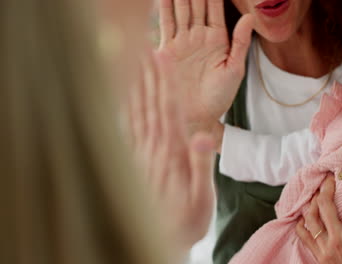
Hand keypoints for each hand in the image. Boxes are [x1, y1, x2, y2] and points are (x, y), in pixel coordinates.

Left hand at [128, 51, 215, 250]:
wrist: (158, 240)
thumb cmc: (185, 221)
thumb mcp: (202, 199)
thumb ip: (201, 168)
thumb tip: (202, 138)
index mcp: (172, 155)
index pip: (168, 111)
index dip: (165, 83)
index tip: (162, 59)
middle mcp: (153, 150)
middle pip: (150, 106)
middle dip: (149, 76)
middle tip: (146, 49)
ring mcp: (140, 155)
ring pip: (136, 114)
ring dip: (135, 87)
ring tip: (132, 64)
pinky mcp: (133, 161)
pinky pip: (126, 128)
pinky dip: (124, 108)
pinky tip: (121, 97)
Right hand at [155, 0, 254, 133]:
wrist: (198, 118)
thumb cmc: (219, 98)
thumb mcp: (234, 70)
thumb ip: (240, 42)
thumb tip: (250, 16)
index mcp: (217, 39)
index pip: (214, 8)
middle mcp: (199, 37)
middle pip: (196, 4)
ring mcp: (182, 42)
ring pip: (180, 9)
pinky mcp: (168, 50)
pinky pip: (166, 24)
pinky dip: (163, 8)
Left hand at [296, 167, 341, 263]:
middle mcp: (338, 237)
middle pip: (325, 203)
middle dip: (326, 186)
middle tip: (327, 177)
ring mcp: (324, 246)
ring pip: (310, 217)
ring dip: (312, 202)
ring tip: (315, 193)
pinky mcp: (316, 254)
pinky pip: (302, 234)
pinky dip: (301, 222)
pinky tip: (303, 215)